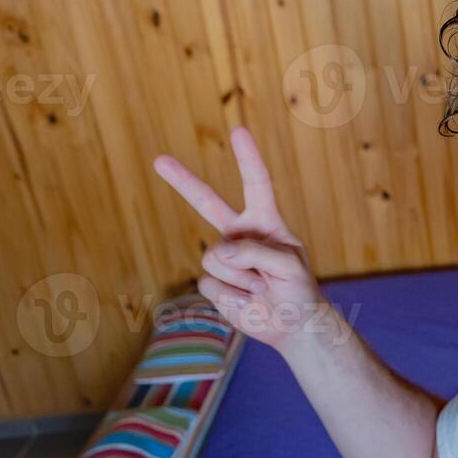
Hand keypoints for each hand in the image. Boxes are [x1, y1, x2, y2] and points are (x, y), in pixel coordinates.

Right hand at [153, 127, 332, 352]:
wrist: (292, 325)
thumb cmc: (299, 290)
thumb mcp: (289, 267)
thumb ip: (256, 252)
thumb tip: (220, 250)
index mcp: (265, 222)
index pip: (256, 184)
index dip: (248, 158)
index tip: (238, 132)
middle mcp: (240, 234)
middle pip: (207, 203)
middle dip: (183, 181)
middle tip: (158, 159)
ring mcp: (224, 258)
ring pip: (215, 257)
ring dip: (242, 277)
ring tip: (261, 287)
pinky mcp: (213, 283)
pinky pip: (211, 283)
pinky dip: (232, 296)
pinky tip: (247, 300)